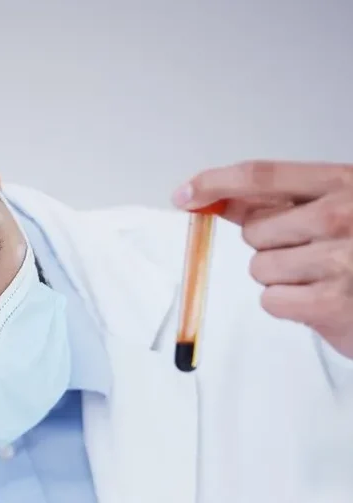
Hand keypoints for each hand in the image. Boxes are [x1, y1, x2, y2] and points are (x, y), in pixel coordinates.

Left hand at [172, 161, 352, 358]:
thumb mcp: (341, 211)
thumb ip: (284, 203)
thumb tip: (222, 197)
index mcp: (346, 183)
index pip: (262, 176)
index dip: (216, 182)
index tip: (186, 193)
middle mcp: (343, 215)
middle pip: (254, 231)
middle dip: (271, 246)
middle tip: (312, 255)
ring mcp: (339, 260)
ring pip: (259, 269)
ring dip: (282, 279)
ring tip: (324, 279)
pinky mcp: (331, 303)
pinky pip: (272, 301)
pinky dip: (290, 305)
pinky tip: (322, 300)